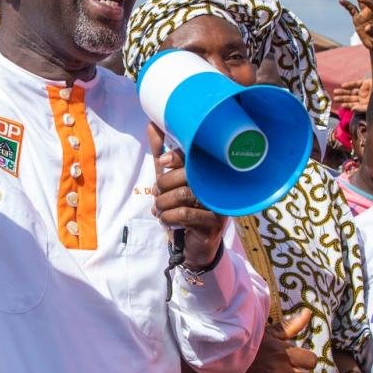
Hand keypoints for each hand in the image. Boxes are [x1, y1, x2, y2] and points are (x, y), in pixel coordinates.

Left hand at [149, 125, 228, 271]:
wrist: (193, 248)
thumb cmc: (183, 209)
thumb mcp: (169, 180)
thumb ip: (163, 154)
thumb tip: (152, 124)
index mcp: (209, 172)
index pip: (197, 156)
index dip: (178, 156)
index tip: (163, 162)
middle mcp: (218, 186)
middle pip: (189, 175)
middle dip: (164, 184)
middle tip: (156, 194)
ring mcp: (219, 204)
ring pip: (184, 194)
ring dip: (163, 203)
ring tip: (159, 209)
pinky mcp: (214, 223)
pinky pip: (185, 214)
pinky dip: (168, 217)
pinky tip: (165, 220)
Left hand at [330, 78, 371, 114]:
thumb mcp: (371, 106)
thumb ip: (361, 108)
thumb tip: (352, 110)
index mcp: (364, 105)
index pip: (354, 105)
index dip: (347, 105)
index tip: (341, 105)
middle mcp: (363, 98)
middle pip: (351, 98)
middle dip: (343, 98)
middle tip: (335, 98)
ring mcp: (364, 90)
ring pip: (351, 91)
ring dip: (343, 92)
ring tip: (335, 92)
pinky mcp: (366, 82)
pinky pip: (356, 84)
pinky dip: (349, 85)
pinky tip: (343, 86)